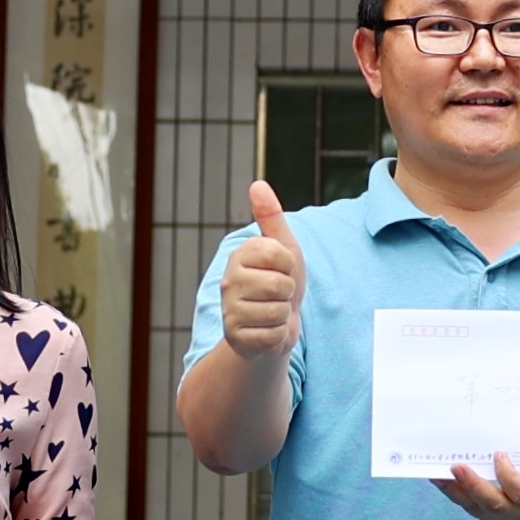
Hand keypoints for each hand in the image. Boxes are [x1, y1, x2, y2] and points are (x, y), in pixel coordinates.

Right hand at [218, 182, 305, 363]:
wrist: (274, 326)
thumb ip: (271, 218)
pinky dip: (278, 335)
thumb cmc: (281, 284)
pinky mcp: (236, 336)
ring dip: (284, 315)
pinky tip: (267, 330)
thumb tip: (257, 184)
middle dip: (288, 293)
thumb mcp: (284, 249)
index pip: (279, 254)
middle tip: (279, 295)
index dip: (290, 265)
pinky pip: (273, 334)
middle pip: (280, 284)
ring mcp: (229, 309)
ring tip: (273, 312)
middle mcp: (229, 280)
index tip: (283, 270)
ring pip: (278, 310)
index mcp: (241, 255)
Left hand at [436, 452, 519, 519]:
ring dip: (457, 491)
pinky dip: (457, 494)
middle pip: (496, 506)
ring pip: (480, 510)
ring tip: (437, 474)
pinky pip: (475, 509)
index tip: (499, 454)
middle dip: (473, 486)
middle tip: (456, 466)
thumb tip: (514, 422)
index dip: (507, 476)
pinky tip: (443, 481)